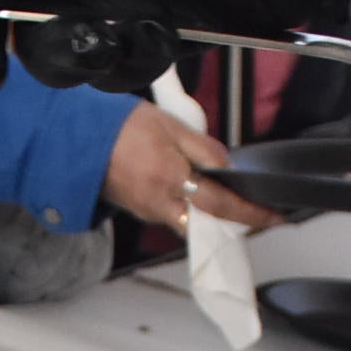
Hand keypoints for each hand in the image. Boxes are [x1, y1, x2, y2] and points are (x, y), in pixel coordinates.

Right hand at [105, 103, 279, 232]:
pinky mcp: (142, 212)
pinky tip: (192, 191)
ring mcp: (150, 212)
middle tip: (257, 214)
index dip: (250, 214)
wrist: (77, 140)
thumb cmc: (120, 127)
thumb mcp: (169, 125)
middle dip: (234, 222)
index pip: (220, 204)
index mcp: (171, 177)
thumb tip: (227, 166)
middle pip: (209, 225)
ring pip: (192, 223)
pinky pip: (174, 215)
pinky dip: (190, 208)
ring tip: (226, 199)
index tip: (272, 218)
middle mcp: (161, 203)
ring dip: (212, 216)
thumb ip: (202, 148)